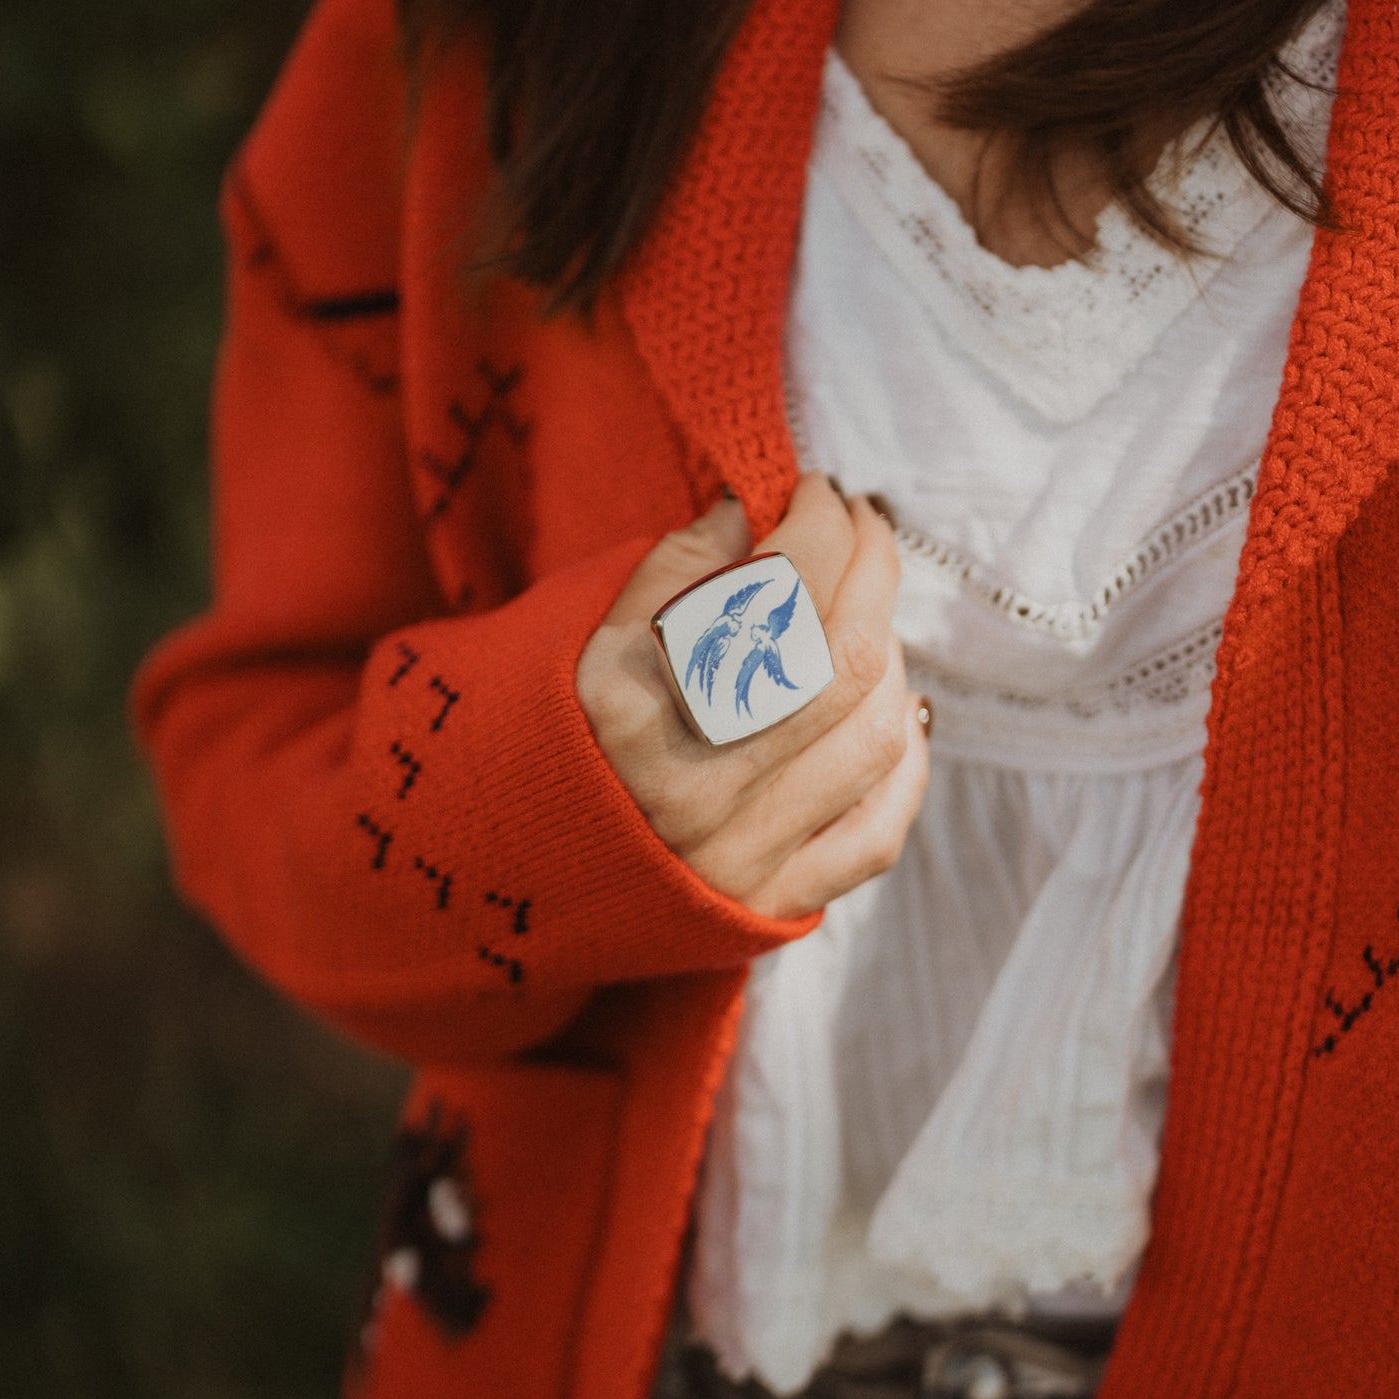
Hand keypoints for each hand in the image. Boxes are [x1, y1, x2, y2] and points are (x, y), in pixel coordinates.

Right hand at [575, 474, 930, 918]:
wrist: (496, 869)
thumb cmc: (534, 738)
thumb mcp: (570, 641)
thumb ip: (665, 576)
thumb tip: (754, 513)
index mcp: (634, 711)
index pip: (774, 597)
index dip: (820, 526)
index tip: (819, 493)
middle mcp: (695, 791)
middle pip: (843, 662)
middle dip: (874, 571)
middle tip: (865, 526)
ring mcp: (740, 857)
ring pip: (872, 741)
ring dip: (889, 660)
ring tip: (862, 617)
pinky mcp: (769, 905)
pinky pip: (875, 835)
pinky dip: (902, 767)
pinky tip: (888, 716)